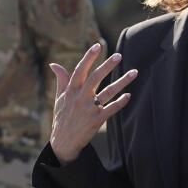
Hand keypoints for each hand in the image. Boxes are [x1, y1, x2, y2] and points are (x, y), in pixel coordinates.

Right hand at [49, 43, 137, 163]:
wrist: (63, 142)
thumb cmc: (62, 117)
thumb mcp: (59, 98)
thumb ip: (61, 80)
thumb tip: (54, 64)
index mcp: (71, 90)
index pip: (80, 70)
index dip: (89, 58)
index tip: (97, 45)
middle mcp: (80, 98)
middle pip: (95, 78)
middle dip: (107, 66)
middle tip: (119, 55)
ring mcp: (89, 109)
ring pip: (108, 92)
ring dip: (122, 82)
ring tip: (134, 72)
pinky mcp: (97, 120)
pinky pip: (111, 109)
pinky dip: (120, 102)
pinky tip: (128, 95)